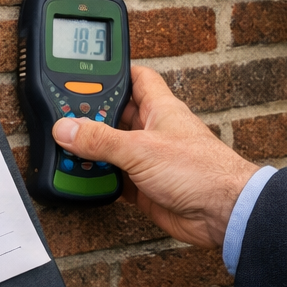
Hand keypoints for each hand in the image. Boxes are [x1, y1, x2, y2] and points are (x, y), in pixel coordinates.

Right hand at [52, 66, 258, 249]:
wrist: (222, 213)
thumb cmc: (200, 170)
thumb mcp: (141, 149)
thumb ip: (101, 139)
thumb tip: (67, 127)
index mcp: (159, 108)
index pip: (135, 78)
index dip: (113, 73)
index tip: (86, 73)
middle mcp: (154, 130)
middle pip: (116, 115)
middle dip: (93, 117)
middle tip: (64, 119)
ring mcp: (150, 159)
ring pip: (113, 149)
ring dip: (93, 152)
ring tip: (66, 150)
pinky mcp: (146, 186)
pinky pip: (116, 178)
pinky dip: (100, 179)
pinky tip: (83, 179)